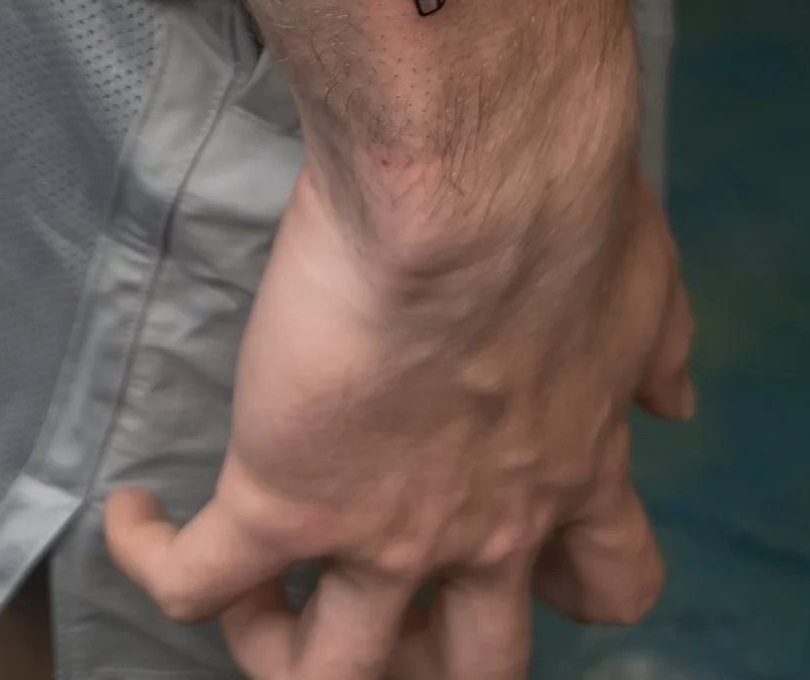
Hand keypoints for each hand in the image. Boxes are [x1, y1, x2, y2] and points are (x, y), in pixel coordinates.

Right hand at [106, 143, 692, 679]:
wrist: (472, 179)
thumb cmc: (563, 203)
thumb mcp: (641, 279)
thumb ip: (656, 347)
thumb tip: (674, 402)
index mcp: (574, 470)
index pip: (609, 587)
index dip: (575, 590)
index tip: (544, 552)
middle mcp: (486, 531)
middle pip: (474, 671)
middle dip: (438, 657)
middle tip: (399, 600)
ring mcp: (379, 532)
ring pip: (332, 675)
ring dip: (293, 654)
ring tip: (256, 594)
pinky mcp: (281, 497)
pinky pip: (196, 582)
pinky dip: (156, 562)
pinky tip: (135, 513)